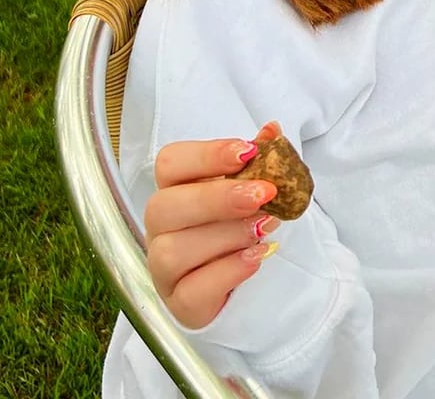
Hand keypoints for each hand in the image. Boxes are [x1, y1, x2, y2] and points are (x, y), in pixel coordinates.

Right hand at [144, 122, 281, 328]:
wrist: (253, 282)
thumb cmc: (243, 225)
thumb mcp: (255, 188)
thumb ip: (261, 160)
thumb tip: (272, 130)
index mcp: (175, 190)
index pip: (169, 163)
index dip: (206, 155)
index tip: (248, 152)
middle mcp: (161, 228)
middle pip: (164, 206)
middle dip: (217, 198)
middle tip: (263, 194)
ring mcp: (164, 270)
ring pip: (173, 251)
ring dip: (226, 235)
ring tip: (263, 228)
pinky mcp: (180, 305)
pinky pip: (190, 292)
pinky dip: (226, 272)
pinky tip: (255, 257)